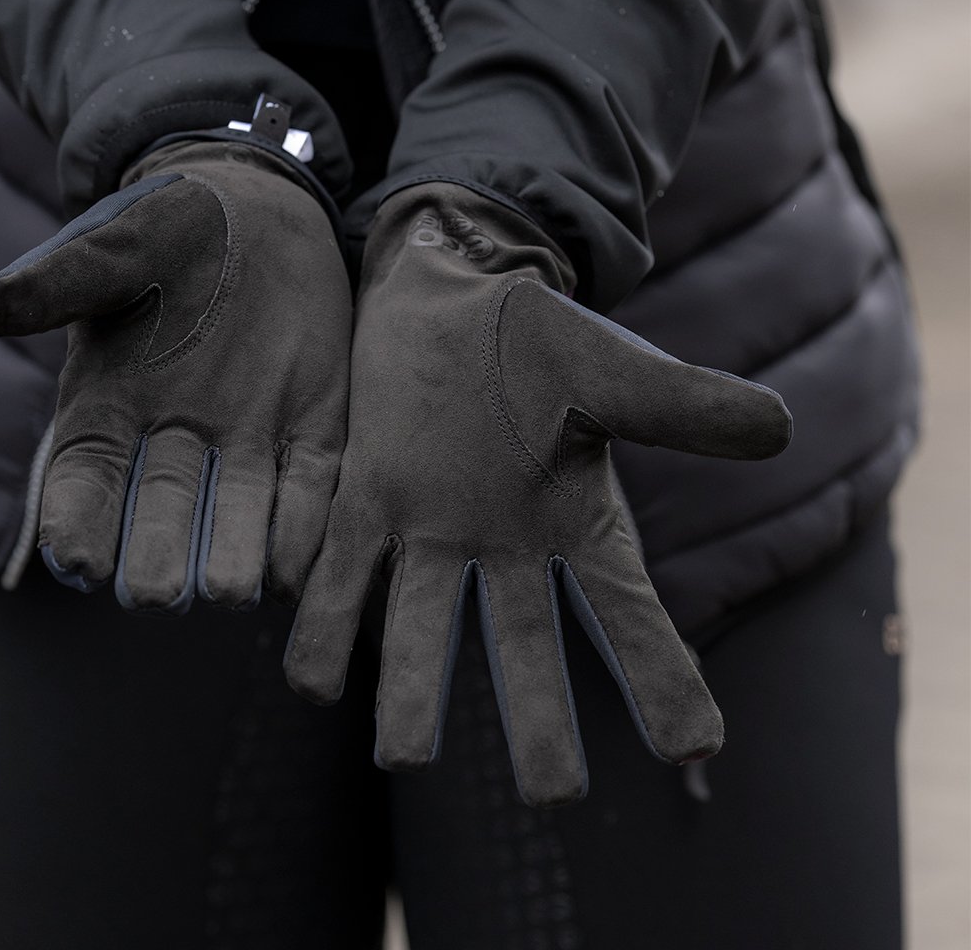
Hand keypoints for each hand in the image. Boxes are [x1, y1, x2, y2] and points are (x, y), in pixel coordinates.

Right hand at [0, 140, 350, 612]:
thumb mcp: (115, 247)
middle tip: (157, 593)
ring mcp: (246, 442)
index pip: (82, 482)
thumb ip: (62, 281)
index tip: (77, 561)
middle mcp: (175, 443)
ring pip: (238, 517)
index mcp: (110, 409)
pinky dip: (305, 529)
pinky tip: (299, 564)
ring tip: (232, 589)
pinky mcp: (312, 431)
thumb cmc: (169, 229)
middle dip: (158, 558)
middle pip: (161, 516)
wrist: (258, 212)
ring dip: (235, 557)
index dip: (75, 523)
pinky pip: (310, 491)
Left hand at [284, 183, 790, 805]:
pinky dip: (326, 619)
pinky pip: (342, 572)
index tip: (697, 746)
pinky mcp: (365, 498)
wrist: (452, 295)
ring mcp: (429, 529)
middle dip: (540, 718)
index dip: (660, 676)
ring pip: (421, 626)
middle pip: (524, 646)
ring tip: (403, 756)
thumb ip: (686, 405)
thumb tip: (781, 427)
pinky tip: (311, 676)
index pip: (627, 613)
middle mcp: (501, 546)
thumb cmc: (538, 339)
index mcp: (572, 524)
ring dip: (412, 690)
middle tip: (555, 796)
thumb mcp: (616, 371)